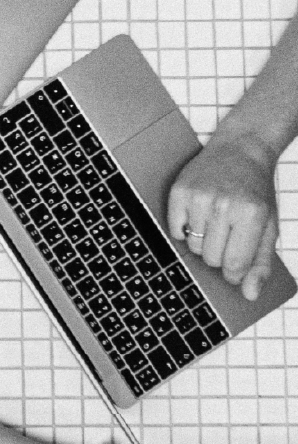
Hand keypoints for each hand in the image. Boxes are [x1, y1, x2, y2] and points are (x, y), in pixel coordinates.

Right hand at [167, 132, 278, 300]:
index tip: (236, 264)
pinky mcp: (179, 192)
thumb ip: (261, 263)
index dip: (234, 271)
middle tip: (228, 232)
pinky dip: (185, 229)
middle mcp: (225, 205)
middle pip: (211, 258)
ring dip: (203, 240)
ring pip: (193, 246)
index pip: (235, 264)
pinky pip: (175, 231)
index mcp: (252, 215)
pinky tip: (198, 214)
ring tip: (214, 219)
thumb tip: (250, 294)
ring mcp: (199, 198)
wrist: (241, 149)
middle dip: (219, 252)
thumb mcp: (268, 226)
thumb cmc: (255, 191)